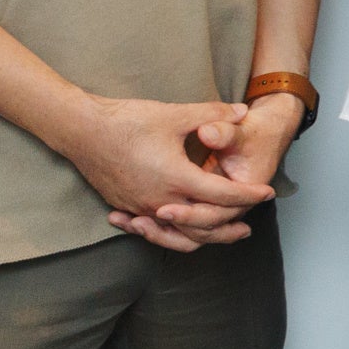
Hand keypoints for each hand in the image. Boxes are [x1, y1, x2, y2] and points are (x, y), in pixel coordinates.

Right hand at [111, 93, 299, 248]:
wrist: (81, 131)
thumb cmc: (128, 121)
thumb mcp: (175, 114)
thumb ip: (212, 114)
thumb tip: (243, 111)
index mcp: (177, 178)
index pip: (222, 195)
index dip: (248, 195)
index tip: (267, 193)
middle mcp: (160, 200)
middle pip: (203, 225)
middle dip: (228, 227)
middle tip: (248, 226)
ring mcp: (140, 207)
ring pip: (176, 235)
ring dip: (200, 237)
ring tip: (217, 236)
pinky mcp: (126, 207)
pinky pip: (153, 229)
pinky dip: (170, 234)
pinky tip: (176, 230)